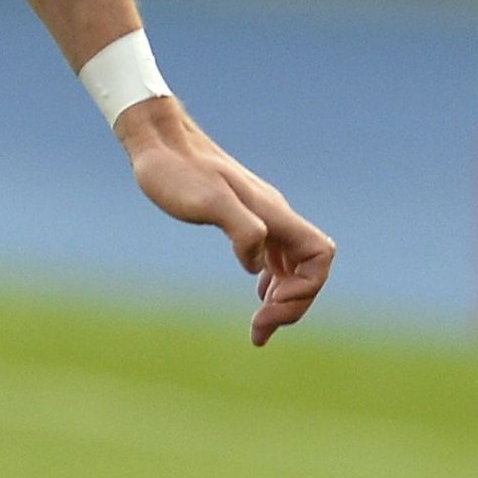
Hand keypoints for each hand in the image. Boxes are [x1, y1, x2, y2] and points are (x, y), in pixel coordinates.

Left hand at [116, 96, 334, 344]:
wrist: (158, 144)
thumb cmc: (175, 171)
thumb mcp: (208, 202)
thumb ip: (242, 230)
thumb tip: (257, 266)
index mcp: (273, 215)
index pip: (319, 256)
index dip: (306, 287)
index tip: (268, 305)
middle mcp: (274, 217)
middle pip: (309, 270)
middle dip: (292, 305)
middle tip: (258, 333)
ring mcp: (261, 218)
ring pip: (293, 266)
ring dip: (283, 300)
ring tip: (259, 329)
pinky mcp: (242, 219)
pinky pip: (274, 257)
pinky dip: (272, 282)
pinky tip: (259, 295)